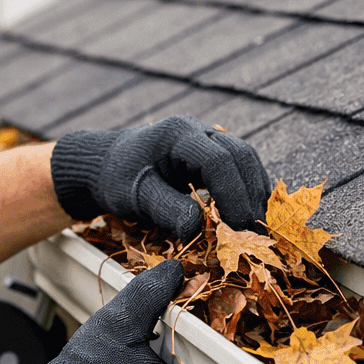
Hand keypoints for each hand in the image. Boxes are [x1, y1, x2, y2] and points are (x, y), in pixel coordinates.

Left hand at [49, 115, 271, 237]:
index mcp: (178, 135)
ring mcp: (207, 139)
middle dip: (251, 195)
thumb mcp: (136, 197)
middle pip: (241, 156)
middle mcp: (199, 131)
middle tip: (255, 232)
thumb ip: (166, 209)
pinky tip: (248, 215)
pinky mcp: (211, 153)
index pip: (219, 161)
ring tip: (257, 227)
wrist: (106, 166)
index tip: (239, 228)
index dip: (234, 196)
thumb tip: (198, 228)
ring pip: (246, 160)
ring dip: (254, 193)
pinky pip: (239, 168)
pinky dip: (247, 191)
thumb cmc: (117, 179)